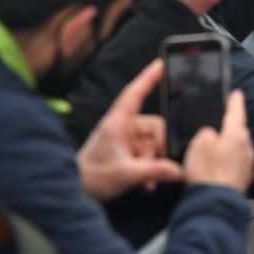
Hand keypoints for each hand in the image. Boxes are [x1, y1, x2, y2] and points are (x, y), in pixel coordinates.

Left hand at [77, 60, 183, 200]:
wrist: (75, 189)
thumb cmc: (92, 176)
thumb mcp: (126, 174)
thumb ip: (154, 171)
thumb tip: (178, 171)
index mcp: (117, 123)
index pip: (134, 94)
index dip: (148, 78)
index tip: (161, 64)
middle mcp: (123, 127)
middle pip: (155, 126)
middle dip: (159, 148)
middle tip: (158, 166)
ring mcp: (125, 139)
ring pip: (153, 142)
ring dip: (153, 162)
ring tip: (147, 181)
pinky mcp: (127, 150)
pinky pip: (148, 153)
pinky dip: (149, 166)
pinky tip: (146, 183)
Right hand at [182, 90, 253, 192]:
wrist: (214, 204)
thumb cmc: (207, 173)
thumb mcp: (199, 144)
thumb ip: (206, 133)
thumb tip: (211, 135)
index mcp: (237, 135)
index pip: (237, 112)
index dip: (235, 101)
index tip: (237, 94)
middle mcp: (247, 149)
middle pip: (237, 132)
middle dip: (228, 129)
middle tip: (215, 128)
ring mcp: (247, 166)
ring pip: (236, 150)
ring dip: (226, 149)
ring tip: (210, 154)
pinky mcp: (242, 179)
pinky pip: (234, 165)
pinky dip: (225, 164)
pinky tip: (214, 169)